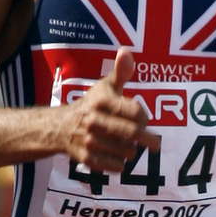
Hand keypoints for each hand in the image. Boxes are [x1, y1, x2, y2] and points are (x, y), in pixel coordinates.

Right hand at [63, 48, 159, 172]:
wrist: (60, 127)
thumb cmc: (91, 104)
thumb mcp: (105, 86)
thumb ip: (120, 72)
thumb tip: (126, 51)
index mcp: (101, 101)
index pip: (135, 112)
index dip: (144, 117)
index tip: (143, 120)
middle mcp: (93, 120)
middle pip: (132, 133)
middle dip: (147, 139)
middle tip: (155, 143)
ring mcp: (89, 140)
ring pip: (126, 151)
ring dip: (131, 151)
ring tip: (128, 146)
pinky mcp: (86, 158)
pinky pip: (114, 165)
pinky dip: (120, 163)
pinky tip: (117, 157)